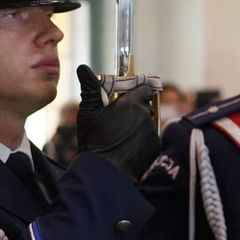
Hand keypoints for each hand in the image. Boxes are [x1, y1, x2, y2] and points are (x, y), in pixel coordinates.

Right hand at [76, 64, 160, 182]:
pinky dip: (142, 140)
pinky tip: (128, 146)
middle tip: (120, 117)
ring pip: (148, 123)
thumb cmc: (95, 140)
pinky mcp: (157, 147)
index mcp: (132, 103)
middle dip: (135, 109)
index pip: (144, 88)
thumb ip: (90, 89)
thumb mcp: (88, 112)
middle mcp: (147, 115)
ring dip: (139, 125)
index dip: (137, 90)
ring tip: (122, 135)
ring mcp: (153, 132)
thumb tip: (83, 68)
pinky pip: (151, 138)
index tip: (129, 94)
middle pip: (145, 106)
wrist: (106, 171)